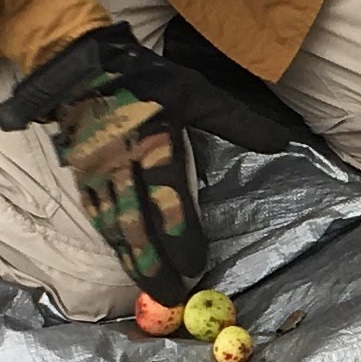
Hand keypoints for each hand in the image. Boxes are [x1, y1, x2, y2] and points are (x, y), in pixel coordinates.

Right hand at [0, 24, 218, 293]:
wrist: (78, 64)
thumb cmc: (145, 78)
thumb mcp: (196, 93)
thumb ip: (237, 122)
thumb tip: (282, 143)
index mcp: (154, 143)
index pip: (169, 197)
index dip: (181, 234)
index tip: (196, 265)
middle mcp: (123, 164)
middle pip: (137, 223)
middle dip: (153, 264)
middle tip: (171, 297)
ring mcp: (98, 173)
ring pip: (113, 226)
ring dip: (131, 261)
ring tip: (148, 291)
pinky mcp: (82, 175)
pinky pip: (96, 215)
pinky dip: (110, 242)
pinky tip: (123, 261)